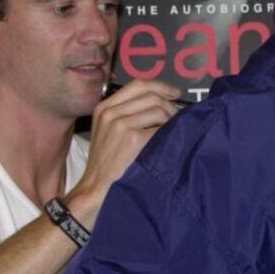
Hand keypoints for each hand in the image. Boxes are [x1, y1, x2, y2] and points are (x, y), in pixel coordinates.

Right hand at [65, 79, 181, 225]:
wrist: (97, 188)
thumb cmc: (107, 163)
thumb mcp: (108, 131)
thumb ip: (127, 113)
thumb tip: (161, 102)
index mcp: (104, 107)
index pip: (138, 85)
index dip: (160, 86)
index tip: (175, 94)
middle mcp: (110, 112)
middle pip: (151, 95)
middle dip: (169, 104)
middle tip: (177, 118)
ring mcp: (120, 124)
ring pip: (158, 108)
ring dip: (171, 118)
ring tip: (173, 131)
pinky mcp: (132, 138)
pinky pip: (160, 126)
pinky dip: (169, 131)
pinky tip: (168, 141)